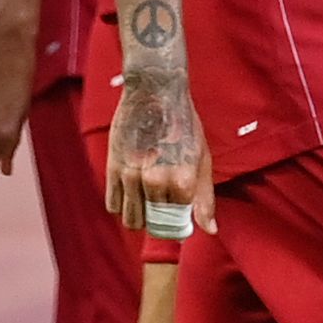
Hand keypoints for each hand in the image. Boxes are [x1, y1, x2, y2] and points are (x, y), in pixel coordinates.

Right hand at [105, 66, 214, 232]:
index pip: (177, 222)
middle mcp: (157, 181)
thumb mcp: (201, 159)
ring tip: (147, 199)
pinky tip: (131, 191)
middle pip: (152, 224)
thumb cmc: (183, 125)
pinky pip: (113, 205)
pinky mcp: (113, 168)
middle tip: (161, 204)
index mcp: (183, 180)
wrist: (154, 92)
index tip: (177, 209)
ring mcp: (132, 175)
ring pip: (131, 219)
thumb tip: (209, 230)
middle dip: (157, 220)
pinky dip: (121, 205)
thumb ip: (204, 198)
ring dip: (139, 215)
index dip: (178, 218)